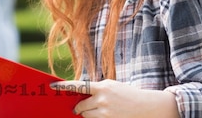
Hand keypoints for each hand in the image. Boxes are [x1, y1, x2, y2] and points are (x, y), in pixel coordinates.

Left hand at [50, 80, 179, 117]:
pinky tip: (103, 116)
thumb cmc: (127, 95)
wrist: (148, 107)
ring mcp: (107, 113)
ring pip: (86, 116)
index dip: (64, 86)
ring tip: (97, 111)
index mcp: (103, 87)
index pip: (78, 86)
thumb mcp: (111, 86)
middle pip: (81, 106)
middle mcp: (103, 100)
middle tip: (77, 108)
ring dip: (87, 115)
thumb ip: (96, 89)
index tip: (52, 86)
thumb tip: (79, 96)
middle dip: (79, 108)